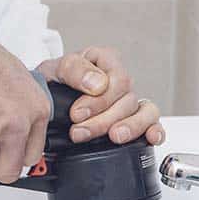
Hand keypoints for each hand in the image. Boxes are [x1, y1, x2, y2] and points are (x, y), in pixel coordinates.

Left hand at [36, 47, 164, 145]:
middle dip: (103, 120)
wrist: (43, 105)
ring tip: (114, 137)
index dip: (98, 100)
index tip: (76, 114)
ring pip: (145, 112)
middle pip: (127, 99)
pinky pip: (153, 124)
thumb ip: (73, 70)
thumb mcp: (53, 70)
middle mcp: (120, 81)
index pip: (116, 78)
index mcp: (104, 62)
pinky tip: (151, 138)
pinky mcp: (134, 121)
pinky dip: (155, 131)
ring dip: (131, 127)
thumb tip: (97, 84)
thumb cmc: (50, 85)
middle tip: (79, 132)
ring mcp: (128, 102)